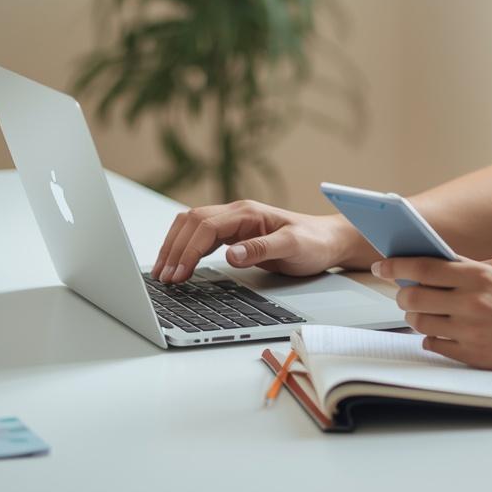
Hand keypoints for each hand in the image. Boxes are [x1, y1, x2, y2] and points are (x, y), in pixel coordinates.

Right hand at [152, 200, 356, 282]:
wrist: (328, 240)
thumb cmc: (314, 242)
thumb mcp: (292, 248)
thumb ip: (262, 250)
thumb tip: (230, 254)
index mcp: (247, 213)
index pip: (205, 226)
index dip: (188, 251)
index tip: (178, 274)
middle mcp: (237, 213)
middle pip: (191, 222)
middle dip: (174, 249)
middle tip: (163, 278)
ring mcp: (234, 222)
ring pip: (192, 226)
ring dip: (175, 247)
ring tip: (163, 273)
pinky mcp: (235, 234)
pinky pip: (201, 235)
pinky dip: (185, 248)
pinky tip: (179, 264)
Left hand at [374, 256, 491, 371]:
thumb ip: (471, 266)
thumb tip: (436, 264)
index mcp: (479, 276)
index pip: (424, 267)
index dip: (396, 265)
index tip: (381, 265)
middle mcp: (471, 303)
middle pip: (412, 296)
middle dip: (402, 293)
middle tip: (405, 293)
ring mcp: (471, 332)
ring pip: (419, 322)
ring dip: (415, 316)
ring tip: (425, 312)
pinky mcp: (473, 355)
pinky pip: (433, 345)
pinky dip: (432, 337)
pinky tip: (442, 331)